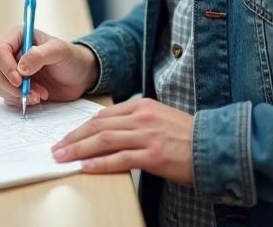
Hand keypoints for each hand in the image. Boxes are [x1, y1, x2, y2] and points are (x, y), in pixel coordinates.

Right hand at [0, 27, 98, 107]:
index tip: (19, 79)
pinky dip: (20, 101)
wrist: (81, 77)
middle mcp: (13, 55)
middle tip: (27, 91)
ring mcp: (15, 73)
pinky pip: (8, 97)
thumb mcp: (60, 51)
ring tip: (39, 95)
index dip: (5, 66)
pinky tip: (38, 98)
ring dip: (17, 94)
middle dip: (9, 84)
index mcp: (19, 38)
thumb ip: (39, 55)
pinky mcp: (18, 88)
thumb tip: (20, 68)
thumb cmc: (71, 58)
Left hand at [51, 98, 194, 184]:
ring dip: (79, 150)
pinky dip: (100, 163)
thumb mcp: (160, 118)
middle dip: (74, 138)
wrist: (216, 145)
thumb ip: (137, 121)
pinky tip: (86, 168)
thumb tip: (112, 132)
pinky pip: (119, 159)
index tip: (68, 136)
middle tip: (57, 148)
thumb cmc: (188, 136)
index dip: (82, 127)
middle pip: (98, 126)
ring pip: (104, 141)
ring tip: (63, 158)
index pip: (103, 115)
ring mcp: (147, 136)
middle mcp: (141, 118)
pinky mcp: (153, 155)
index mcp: (142, 106)